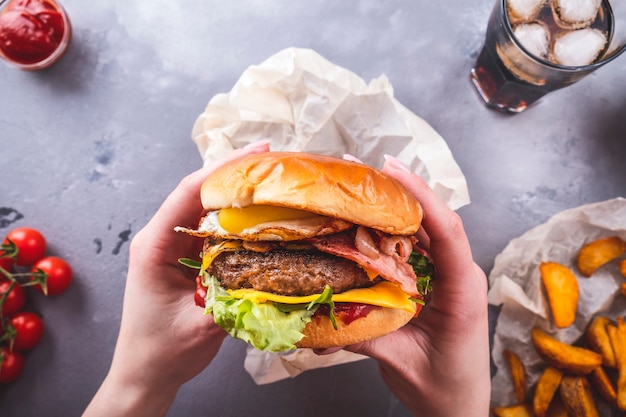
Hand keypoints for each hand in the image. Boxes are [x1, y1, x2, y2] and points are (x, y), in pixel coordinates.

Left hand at [83, 141, 270, 416]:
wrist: (145, 372)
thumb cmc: (160, 351)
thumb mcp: (200, 326)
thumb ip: (235, 298)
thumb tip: (274, 275)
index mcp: (154, 246)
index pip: (188, 194)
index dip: (223, 169)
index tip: (256, 152)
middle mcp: (162, 239)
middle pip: (199, 193)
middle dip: (235, 173)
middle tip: (273, 162)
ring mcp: (174, 247)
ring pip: (207, 208)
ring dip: (238, 194)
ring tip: (271, 181)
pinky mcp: (187, 257)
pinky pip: (213, 229)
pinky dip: (237, 219)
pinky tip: (261, 215)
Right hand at [342, 155, 490, 416]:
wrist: (459, 408)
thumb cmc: (443, 389)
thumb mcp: (401, 363)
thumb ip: (363, 336)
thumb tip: (321, 313)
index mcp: (463, 293)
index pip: (448, 234)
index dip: (421, 198)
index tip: (393, 171)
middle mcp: (460, 277)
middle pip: (434, 222)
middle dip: (400, 191)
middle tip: (362, 169)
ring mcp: (449, 278)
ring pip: (425, 231)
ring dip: (395, 208)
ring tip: (361, 188)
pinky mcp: (435, 282)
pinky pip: (415, 248)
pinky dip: (391, 233)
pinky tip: (366, 223)